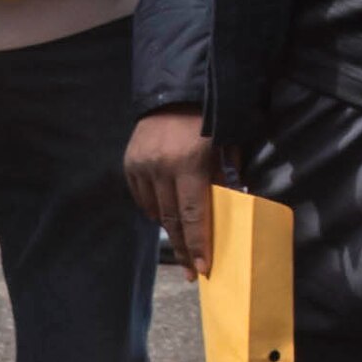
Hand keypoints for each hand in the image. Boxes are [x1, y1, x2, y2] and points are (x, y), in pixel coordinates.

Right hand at [127, 111, 218, 269]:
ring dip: (170, 229)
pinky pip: (142, 199)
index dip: (198, 245)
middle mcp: (161, 167)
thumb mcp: (226, 147)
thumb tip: (232, 209)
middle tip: (192, 269)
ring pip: (155, 212)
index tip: (202, 268)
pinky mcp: (130, 164)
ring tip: (182, 242)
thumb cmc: (209, 121)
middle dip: (184, 248)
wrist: (175, 92)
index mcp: (189, 163)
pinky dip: (155, 210)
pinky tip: (166, 215)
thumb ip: (226, 178)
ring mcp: (142, 166)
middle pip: (172, 220)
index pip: (193, 215)